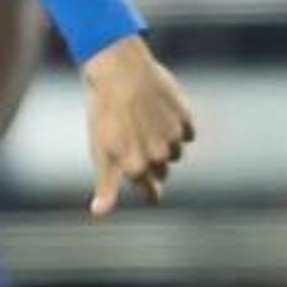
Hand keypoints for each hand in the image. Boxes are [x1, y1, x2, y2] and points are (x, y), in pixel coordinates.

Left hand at [81, 37, 195, 215]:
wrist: (119, 72)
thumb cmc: (104, 113)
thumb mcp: (100, 152)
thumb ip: (106, 186)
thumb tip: (99, 213)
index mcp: (136, 168)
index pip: (151, 191)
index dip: (148, 189)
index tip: (149, 189)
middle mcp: (159, 157)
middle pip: (162, 170)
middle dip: (152, 162)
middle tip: (135, 141)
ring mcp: (175, 138)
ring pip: (175, 151)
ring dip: (164, 144)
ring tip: (144, 123)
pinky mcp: (187, 119)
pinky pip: (187, 132)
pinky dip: (177, 126)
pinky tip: (160, 112)